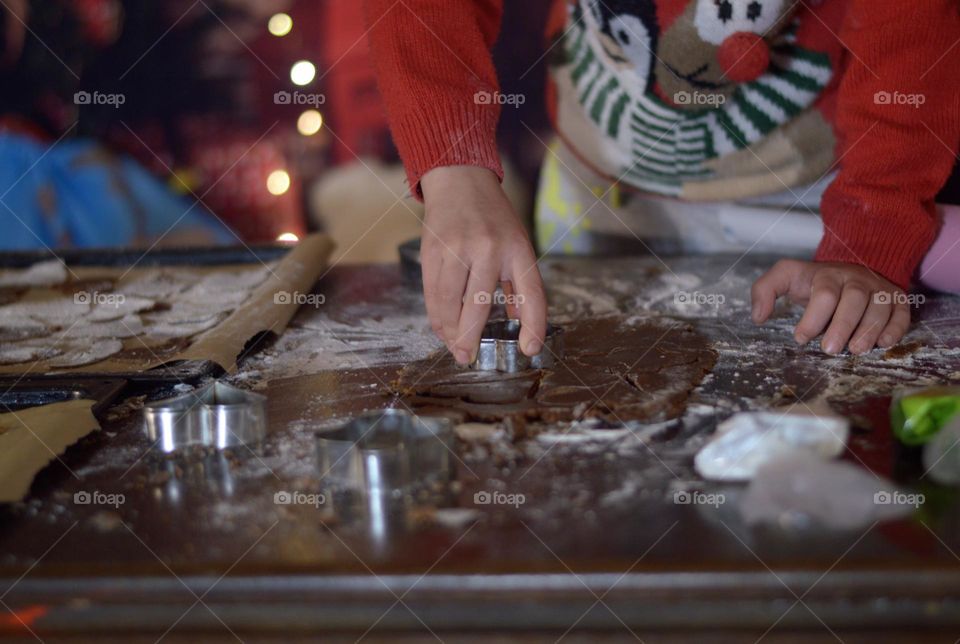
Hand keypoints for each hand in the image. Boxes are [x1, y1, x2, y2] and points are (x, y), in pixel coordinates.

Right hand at [420, 166, 546, 364]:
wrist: (460, 180)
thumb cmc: (493, 218)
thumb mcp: (517, 243)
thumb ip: (520, 282)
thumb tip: (520, 323)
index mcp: (518, 248)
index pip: (531, 293)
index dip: (533, 325)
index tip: (529, 349)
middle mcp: (488, 248)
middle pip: (477, 304)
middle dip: (470, 337)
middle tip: (467, 357)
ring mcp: (457, 248)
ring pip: (448, 302)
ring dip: (449, 330)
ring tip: (453, 346)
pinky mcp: (432, 249)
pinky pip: (431, 292)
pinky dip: (435, 315)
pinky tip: (441, 327)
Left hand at [751, 259, 910, 354]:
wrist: (850, 269)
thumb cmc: (814, 282)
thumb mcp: (786, 277)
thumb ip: (765, 290)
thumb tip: (757, 317)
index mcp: (828, 275)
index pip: (824, 294)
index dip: (813, 318)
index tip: (800, 338)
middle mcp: (857, 279)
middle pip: (854, 299)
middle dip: (842, 325)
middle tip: (830, 350)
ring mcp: (879, 288)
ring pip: (880, 306)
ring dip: (869, 330)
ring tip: (856, 350)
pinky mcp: (897, 299)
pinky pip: (902, 312)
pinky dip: (895, 328)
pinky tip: (883, 344)